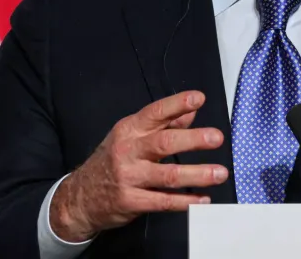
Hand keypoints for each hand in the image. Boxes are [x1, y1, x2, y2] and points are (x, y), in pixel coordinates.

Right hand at [49, 90, 227, 241]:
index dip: (178, 104)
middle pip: (164, 142)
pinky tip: (203, 199)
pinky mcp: (131, 201)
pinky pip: (163, 202)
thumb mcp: (131, 137)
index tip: (199, 98)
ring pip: (168, 175)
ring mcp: (129, 177)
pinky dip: (185, 201)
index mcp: (129, 130)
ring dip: (197, 174)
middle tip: (216, 137)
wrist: (80, 196)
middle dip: (193, 139)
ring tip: (219, 173)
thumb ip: (163, 125)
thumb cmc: (111, 161)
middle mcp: (128, 150)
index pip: (155, 112)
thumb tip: (191, 112)